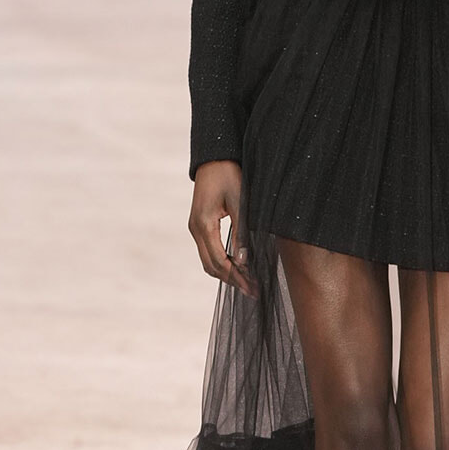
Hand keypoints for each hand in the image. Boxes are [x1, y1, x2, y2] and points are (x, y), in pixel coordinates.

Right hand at [188, 161, 256, 296]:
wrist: (214, 157)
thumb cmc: (229, 175)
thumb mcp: (240, 203)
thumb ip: (242, 232)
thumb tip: (245, 261)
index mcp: (204, 224)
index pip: (220, 261)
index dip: (237, 276)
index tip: (253, 287)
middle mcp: (195, 229)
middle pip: (212, 266)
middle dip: (233, 280)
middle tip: (253, 291)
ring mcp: (195, 228)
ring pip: (208, 261)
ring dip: (226, 274)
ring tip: (247, 283)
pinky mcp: (199, 225)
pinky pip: (208, 251)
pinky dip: (222, 263)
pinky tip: (237, 267)